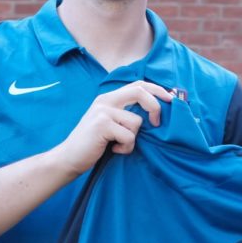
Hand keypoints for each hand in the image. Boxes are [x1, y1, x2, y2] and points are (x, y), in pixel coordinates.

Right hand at [57, 81, 173, 178]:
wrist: (69, 157)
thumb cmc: (93, 144)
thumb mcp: (110, 124)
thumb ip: (126, 114)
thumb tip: (156, 113)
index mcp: (109, 98)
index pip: (138, 85)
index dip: (157, 90)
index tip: (171, 99)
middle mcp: (106, 100)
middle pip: (140, 92)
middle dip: (155, 106)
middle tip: (158, 123)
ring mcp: (103, 111)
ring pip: (136, 122)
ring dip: (132, 140)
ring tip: (118, 145)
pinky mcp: (102, 125)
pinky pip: (129, 136)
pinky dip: (125, 148)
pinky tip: (112, 149)